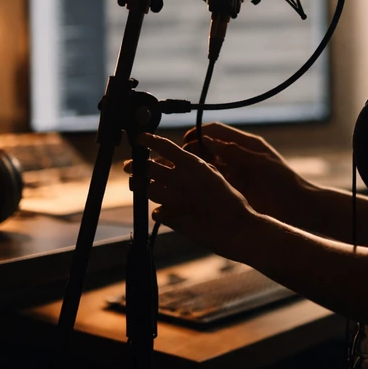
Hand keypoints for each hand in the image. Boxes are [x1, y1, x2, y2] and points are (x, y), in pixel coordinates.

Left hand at [124, 134, 256, 259]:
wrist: (237, 229)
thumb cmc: (232, 202)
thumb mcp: (217, 178)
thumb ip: (199, 169)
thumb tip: (185, 166)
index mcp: (193, 165)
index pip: (164, 146)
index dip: (148, 140)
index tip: (140, 140)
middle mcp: (180, 179)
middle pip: (147, 168)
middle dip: (136, 167)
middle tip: (130, 167)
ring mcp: (173, 199)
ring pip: (147, 190)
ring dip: (146, 189)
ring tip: (146, 189)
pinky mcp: (171, 218)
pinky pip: (156, 212)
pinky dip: (159, 211)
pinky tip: (166, 213)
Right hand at [181, 123, 307, 218]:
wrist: (297, 207)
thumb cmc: (284, 181)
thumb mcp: (260, 163)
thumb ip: (236, 152)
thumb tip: (209, 140)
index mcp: (246, 144)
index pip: (216, 131)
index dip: (199, 132)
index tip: (185, 140)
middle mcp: (237, 156)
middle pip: (208, 147)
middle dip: (193, 150)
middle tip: (179, 159)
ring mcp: (234, 173)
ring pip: (208, 165)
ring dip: (195, 166)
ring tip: (180, 173)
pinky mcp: (233, 189)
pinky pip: (213, 181)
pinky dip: (202, 182)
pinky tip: (191, 187)